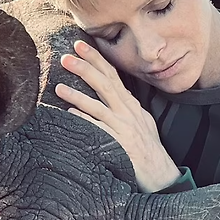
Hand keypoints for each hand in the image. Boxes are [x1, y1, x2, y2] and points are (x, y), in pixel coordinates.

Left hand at [55, 40, 180, 192]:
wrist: (161, 174)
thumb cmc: (149, 148)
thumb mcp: (142, 121)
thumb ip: (126, 105)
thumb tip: (114, 91)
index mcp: (130, 104)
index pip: (111, 74)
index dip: (96, 58)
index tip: (80, 45)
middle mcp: (127, 112)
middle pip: (104, 84)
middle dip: (85, 67)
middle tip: (66, 56)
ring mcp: (123, 128)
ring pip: (98, 106)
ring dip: (77, 96)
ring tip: (58, 87)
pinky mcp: (119, 144)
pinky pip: (99, 130)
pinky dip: (85, 121)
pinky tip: (70, 115)